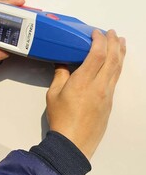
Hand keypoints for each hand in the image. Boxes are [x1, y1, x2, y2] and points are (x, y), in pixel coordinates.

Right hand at [45, 29, 125, 159]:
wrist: (73, 142)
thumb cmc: (61, 118)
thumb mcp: (53, 94)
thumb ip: (60, 76)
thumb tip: (63, 63)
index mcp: (83, 82)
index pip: (96, 55)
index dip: (98, 41)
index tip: (95, 32)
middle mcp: (99, 85)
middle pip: (112, 59)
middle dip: (113, 43)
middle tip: (112, 32)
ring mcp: (107, 93)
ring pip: (117, 68)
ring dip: (120, 53)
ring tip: (121, 42)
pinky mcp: (110, 101)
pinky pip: (116, 78)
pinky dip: (118, 65)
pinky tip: (116, 62)